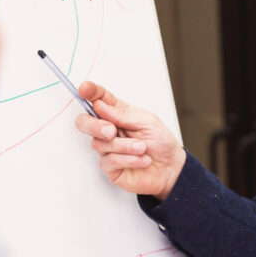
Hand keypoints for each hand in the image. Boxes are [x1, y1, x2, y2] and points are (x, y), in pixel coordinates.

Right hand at [73, 81, 186, 199]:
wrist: (171, 168)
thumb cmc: (161, 142)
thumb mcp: (148, 122)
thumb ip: (123, 114)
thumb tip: (100, 105)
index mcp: (118, 113)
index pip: (99, 99)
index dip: (90, 92)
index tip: (84, 89)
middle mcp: (109, 130)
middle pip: (85, 122)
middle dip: (94, 126)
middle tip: (111, 131)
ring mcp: (108, 149)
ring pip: (99, 144)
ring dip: (124, 146)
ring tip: (142, 148)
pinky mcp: (110, 167)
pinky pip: (109, 161)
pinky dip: (128, 159)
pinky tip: (142, 160)